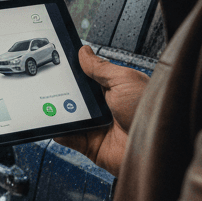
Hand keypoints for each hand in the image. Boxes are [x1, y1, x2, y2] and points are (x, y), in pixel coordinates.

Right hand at [55, 46, 148, 176]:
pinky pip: (68, 138)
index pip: (87, 77)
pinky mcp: (90, 145)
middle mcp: (104, 107)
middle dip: (61, 91)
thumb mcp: (124, 80)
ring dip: (56, 111)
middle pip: (74, 97)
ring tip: (45, 103)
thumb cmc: (149, 111)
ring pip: (68, 116)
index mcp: (113, 89)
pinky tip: (53, 124)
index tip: (57, 64)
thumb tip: (84, 52)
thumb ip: (101, 68)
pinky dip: (59, 132)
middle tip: (46, 84)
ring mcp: (96, 126)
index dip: (73, 71)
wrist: (155, 148)